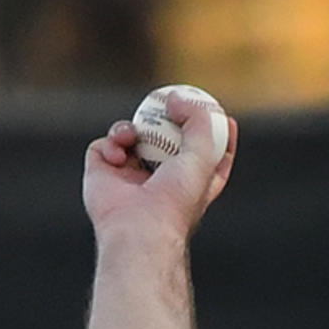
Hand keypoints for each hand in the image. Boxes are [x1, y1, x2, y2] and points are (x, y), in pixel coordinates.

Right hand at [82, 99, 235, 243]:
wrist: (138, 229)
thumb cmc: (174, 200)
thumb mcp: (203, 156)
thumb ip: (199, 121)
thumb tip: (175, 99)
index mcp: (191, 187)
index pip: (208, 160)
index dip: (217, 138)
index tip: (226, 118)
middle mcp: (160, 184)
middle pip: (167, 143)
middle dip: (168, 122)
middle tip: (171, 102)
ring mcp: (129, 180)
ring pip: (131, 139)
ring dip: (131, 128)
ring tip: (133, 136)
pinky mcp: (103, 176)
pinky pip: (104, 146)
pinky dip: (110, 143)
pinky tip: (118, 156)